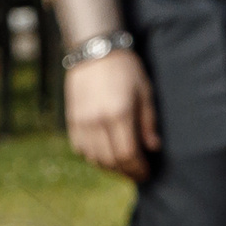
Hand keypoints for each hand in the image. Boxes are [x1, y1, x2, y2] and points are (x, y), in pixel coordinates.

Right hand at [64, 49, 158, 180]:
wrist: (94, 52)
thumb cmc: (125, 69)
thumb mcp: (144, 91)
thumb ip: (148, 122)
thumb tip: (152, 148)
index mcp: (118, 114)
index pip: (127, 154)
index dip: (138, 169)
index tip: (146, 173)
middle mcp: (97, 122)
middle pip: (111, 161)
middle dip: (125, 172)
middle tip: (136, 174)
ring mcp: (82, 123)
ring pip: (94, 159)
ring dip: (109, 168)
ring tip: (122, 167)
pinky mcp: (72, 122)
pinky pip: (81, 149)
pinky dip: (94, 157)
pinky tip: (104, 155)